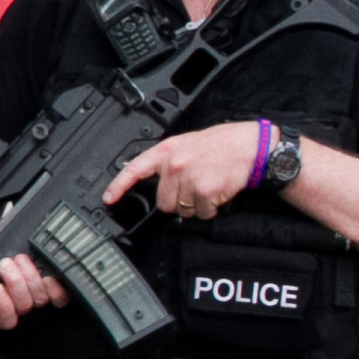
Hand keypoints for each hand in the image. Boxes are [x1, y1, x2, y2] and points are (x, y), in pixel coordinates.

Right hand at [0, 251, 72, 331]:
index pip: (3, 319)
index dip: (3, 307)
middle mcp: (17, 303)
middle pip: (23, 306)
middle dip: (17, 284)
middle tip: (8, 264)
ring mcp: (36, 294)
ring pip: (40, 298)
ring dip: (31, 278)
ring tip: (21, 260)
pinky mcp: (52, 284)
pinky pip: (60, 295)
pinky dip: (56, 286)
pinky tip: (48, 274)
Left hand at [104, 121, 265, 220]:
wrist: (249, 147)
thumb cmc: (221, 146)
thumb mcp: (188, 144)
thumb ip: (169, 162)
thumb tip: (156, 184)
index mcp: (167, 150)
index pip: (135, 170)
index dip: (119, 186)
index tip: (109, 199)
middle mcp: (175, 165)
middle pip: (163, 202)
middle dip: (178, 201)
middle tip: (194, 188)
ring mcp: (189, 178)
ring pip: (183, 210)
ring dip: (196, 206)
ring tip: (208, 187)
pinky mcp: (205, 191)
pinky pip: (201, 213)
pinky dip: (211, 209)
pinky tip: (217, 193)